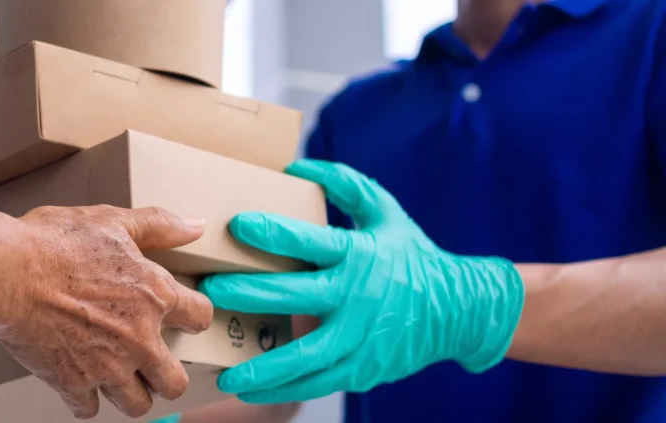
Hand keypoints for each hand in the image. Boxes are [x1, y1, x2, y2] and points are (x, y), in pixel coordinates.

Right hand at [0, 205, 214, 418]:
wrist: (7, 272)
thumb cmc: (53, 245)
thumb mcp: (113, 221)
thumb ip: (159, 225)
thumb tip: (193, 226)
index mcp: (155, 297)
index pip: (200, 318)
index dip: (193, 317)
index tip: (185, 318)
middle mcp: (138, 339)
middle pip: (174, 382)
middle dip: (167, 376)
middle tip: (155, 366)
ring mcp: (106, 366)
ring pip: (136, 404)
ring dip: (130, 393)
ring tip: (121, 380)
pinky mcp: (72, 383)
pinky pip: (88, 409)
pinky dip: (84, 399)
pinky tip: (80, 384)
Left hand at [200, 159, 524, 403]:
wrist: (458, 309)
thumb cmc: (411, 255)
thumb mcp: (385, 211)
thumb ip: (344, 184)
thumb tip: (295, 167)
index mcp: (361, 254)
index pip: (312, 242)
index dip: (275, 232)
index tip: (239, 224)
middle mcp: (358, 297)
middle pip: (297, 296)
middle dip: (249, 293)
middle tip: (209, 290)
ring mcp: (361, 338)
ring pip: (305, 355)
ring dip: (262, 363)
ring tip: (224, 368)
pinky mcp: (362, 368)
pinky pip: (317, 382)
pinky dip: (282, 389)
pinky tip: (248, 388)